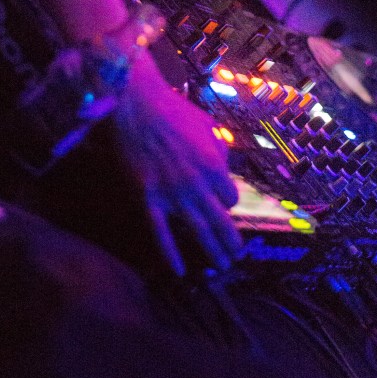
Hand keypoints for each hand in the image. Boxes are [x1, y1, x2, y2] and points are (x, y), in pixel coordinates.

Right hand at [112, 48, 240, 275]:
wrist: (139, 107)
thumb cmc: (174, 111)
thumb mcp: (208, 125)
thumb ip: (220, 148)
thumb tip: (224, 166)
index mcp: (214, 165)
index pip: (230, 197)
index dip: (228, 201)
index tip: (222, 203)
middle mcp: (197, 184)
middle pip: (221, 220)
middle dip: (231, 240)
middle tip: (236, 255)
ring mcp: (173, 193)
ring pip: (198, 230)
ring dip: (212, 250)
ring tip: (222, 266)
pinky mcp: (149, 197)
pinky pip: (162, 232)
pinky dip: (171, 253)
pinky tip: (179, 270)